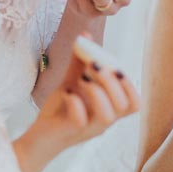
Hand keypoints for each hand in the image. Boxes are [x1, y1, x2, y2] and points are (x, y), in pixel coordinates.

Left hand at [30, 36, 139, 153]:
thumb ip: (80, 63)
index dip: (129, 84)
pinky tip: (66, 94)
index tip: (112, 68)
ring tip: (80, 81)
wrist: (37, 135)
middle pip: (125, 106)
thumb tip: (85, 36)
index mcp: (109, 110)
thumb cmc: (59, 111)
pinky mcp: (71, 131)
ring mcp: (89, 129)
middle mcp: (103, 122)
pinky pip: (80, 120)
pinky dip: (75, 103)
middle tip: (92, 67)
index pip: (135, 103)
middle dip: (111, 82)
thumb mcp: (71, 82)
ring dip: (97, 92)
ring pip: (108, 115)